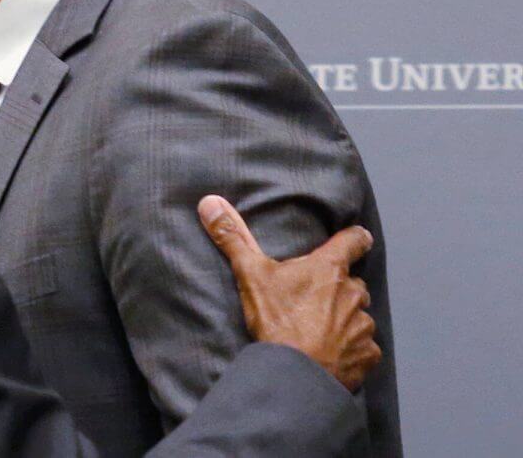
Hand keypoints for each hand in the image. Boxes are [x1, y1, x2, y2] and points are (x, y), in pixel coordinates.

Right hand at [197, 194, 380, 391]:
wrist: (294, 374)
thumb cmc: (276, 320)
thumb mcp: (250, 275)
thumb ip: (233, 237)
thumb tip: (210, 202)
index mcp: (330, 268)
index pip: (354, 240)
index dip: (356, 237)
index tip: (358, 238)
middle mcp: (354, 292)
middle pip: (353, 282)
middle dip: (339, 288)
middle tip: (315, 299)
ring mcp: (363, 325)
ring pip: (359, 315)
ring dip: (346, 319)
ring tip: (321, 331)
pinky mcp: (367, 355)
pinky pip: (364, 347)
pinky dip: (352, 349)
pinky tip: (332, 355)